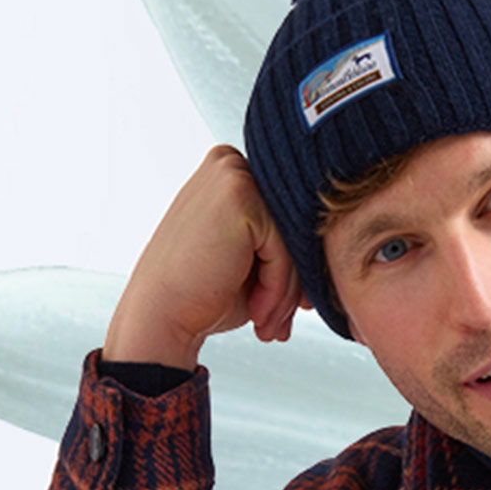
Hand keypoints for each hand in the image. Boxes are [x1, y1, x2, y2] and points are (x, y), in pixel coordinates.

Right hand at [102, 145, 306, 367]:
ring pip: (292, 242)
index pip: (287, 222)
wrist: (162, 316)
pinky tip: (255, 312)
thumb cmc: (202, 294)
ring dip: (285, 294)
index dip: (293, 271)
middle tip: (279, 326)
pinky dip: (276, 289)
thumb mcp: (250, 262)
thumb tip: (328, 250)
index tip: (292, 310)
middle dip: (292, 285)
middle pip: (293, 229)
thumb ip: (284, 245)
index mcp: (232, 173)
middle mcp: (231, 163)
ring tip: (266, 325)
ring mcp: (234, 174)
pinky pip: (284, 251)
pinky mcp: (240, 195)